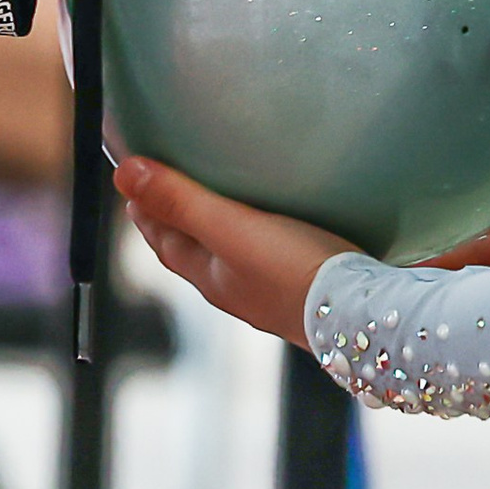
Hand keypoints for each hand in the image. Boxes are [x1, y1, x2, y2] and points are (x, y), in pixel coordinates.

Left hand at [114, 158, 353, 346]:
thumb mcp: (230, 229)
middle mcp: (238, 287)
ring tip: (224, 190)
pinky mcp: (310, 281)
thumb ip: (180, 202)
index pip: (164, 241)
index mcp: (211, 277)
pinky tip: (282, 214)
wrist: (365, 314)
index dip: (146, 210)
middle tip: (169, 179)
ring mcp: (273, 288)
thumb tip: (124, 174)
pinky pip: (271, 251)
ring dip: (221, 223)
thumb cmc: (292, 273)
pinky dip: (262, 229)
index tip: (134, 180)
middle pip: (195, 248)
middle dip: (178, 216)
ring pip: (234, 251)